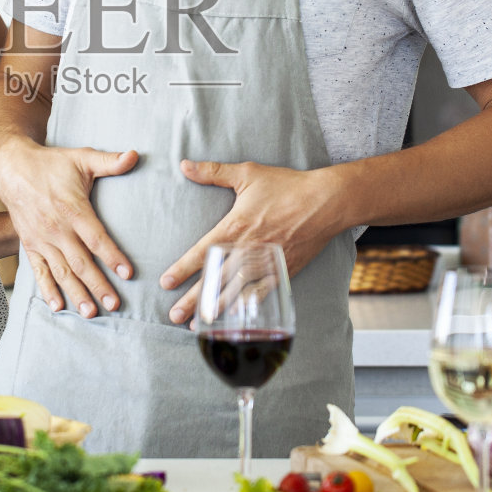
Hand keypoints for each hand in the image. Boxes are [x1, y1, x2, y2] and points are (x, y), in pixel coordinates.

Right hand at [0, 137, 137, 317]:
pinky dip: (48, 290)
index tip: (128, 273)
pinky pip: (39, 272)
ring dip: (76, 293)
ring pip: (62, 271)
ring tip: (91, 312)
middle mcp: (57, 229)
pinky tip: (58, 307)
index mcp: (73, 209)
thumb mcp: (81, 158)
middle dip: (98, 284)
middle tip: (114, 304)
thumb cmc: (51, 164)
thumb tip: (134, 155)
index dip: (112, 256)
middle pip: (81, 262)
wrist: (12, 169)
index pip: (96, 238)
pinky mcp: (30, 245)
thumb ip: (109, 162)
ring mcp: (42, 240)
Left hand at [161, 158, 343, 324]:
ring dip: (215, 308)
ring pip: (235, 292)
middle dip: (192, 299)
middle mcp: (248, 249)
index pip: (202, 253)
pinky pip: (261, 294)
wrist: (326, 202)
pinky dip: (246, 308)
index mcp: (235, 227)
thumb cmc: (287, 185)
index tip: (165, 283)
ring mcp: (266, 263)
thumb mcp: (247, 173)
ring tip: (197, 326)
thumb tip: (184, 164)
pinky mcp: (283, 271)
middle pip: (215, 279)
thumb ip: (213, 171)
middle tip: (173, 316)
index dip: (182, 269)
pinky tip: (234, 320)